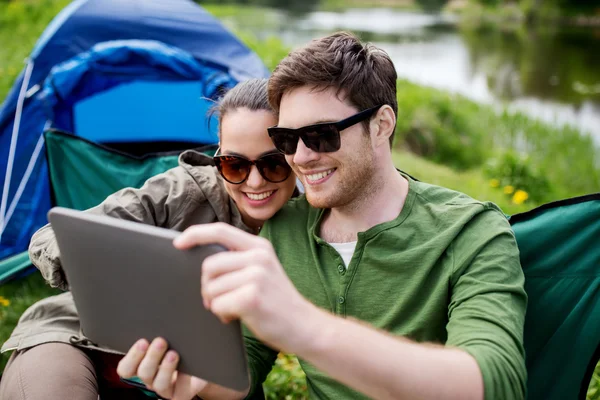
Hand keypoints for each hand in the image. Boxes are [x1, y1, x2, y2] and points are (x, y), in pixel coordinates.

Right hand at [117, 337, 207, 399]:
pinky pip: (177, 391)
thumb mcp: (172, 336)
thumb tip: (161, 311)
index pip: (126, 368)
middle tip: (160, 341)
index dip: (131, 357)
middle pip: (142, 373)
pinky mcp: (180, 394)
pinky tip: (186, 366)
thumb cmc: (184, 345)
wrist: (205, 363)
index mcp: (143, 364)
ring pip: (157, 383)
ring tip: (173, 353)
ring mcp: (165, 388)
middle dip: (150, 356)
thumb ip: (164, 329)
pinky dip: (183, 378)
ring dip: (165, 367)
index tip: (142, 340)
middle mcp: (151, 378)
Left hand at [174, 223, 317, 352]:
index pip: (220, 231)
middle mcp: (259, 257)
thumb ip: (240, 260)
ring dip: (215, 303)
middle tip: (221, 300)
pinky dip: (222, 315)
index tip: (178, 243)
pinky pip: (218, 305)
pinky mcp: (252, 297)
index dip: (195, 234)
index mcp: (260, 247)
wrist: (305, 326)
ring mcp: (257, 276)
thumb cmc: (278, 302)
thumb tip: (203, 263)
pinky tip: (236, 317)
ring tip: (233, 309)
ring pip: (211, 288)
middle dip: (207, 286)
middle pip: (209, 266)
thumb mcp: (263, 271)